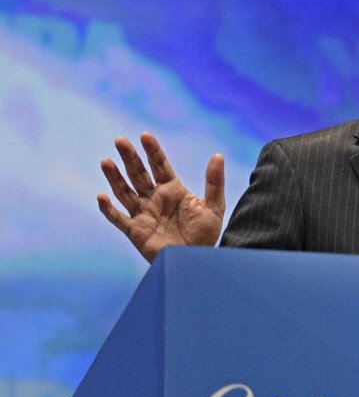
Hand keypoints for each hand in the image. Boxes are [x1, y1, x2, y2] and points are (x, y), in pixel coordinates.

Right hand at [98, 133, 225, 261]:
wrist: (197, 260)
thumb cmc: (205, 235)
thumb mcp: (214, 207)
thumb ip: (214, 182)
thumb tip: (218, 155)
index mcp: (172, 189)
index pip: (159, 165)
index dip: (152, 151)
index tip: (145, 136)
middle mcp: (154, 198)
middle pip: (139, 174)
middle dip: (130, 157)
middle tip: (120, 140)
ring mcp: (143, 214)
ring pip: (124, 192)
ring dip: (115, 177)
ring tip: (106, 161)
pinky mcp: (135, 231)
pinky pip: (119, 219)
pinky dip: (109, 209)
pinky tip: (102, 197)